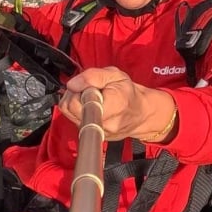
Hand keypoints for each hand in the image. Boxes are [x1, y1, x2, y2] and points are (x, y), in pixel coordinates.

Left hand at [60, 67, 176, 142]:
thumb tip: (72, 84)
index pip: (79, 102)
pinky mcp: (95, 136)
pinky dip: (78, 112)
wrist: (141, 113)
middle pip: (71, 108)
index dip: (78, 91)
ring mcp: (99, 132)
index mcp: (112, 106)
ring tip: (90, 97)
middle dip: (75, 94)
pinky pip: (76, 121)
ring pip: (70, 115)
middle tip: (89, 90)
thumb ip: (92, 76)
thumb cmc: (129, 94)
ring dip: (75, 103)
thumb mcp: (115, 75)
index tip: (88, 86)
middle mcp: (105, 124)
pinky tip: (89, 106)